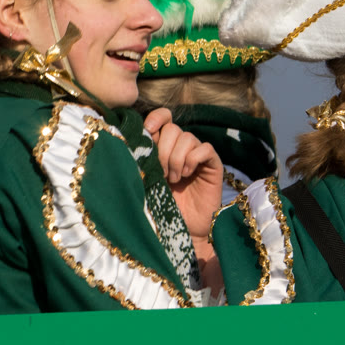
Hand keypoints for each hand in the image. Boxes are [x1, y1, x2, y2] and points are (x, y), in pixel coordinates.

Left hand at [144, 108, 223, 239]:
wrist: (183, 228)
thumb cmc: (161, 206)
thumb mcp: (146, 179)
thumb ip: (142, 159)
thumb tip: (132, 139)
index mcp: (163, 146)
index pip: (163, 117)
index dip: (156, 118)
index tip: (147, 130)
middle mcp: (180, 147)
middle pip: (172, 128)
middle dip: (163, 150)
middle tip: (162, 173)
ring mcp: (197, 154)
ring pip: (187, 138)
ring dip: (177, 159)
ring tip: (174, 178)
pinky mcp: (213, 164)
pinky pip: (205, 148)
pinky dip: (193, 159)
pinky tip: (188, 174)